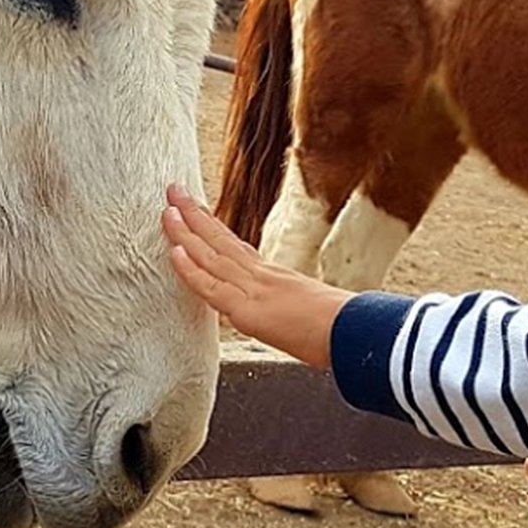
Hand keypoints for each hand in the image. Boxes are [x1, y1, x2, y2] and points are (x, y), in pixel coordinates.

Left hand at [160, 184, 352, 369]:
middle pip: (221, 241)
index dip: (214, 229)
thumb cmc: (347, 331)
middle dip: (194, 216)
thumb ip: (294, 312)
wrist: (360, 336)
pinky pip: (213, 287)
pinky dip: (191, 269)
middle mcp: (262, 276)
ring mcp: (255, 290)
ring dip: (185, 231)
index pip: (237, 248)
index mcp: (275, 277)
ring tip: (166, 208)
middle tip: (173, 191)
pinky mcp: (249, 310)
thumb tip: (292, 322)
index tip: (196, 210)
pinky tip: (175, 250)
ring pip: (211, 256)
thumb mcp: (314, 313)